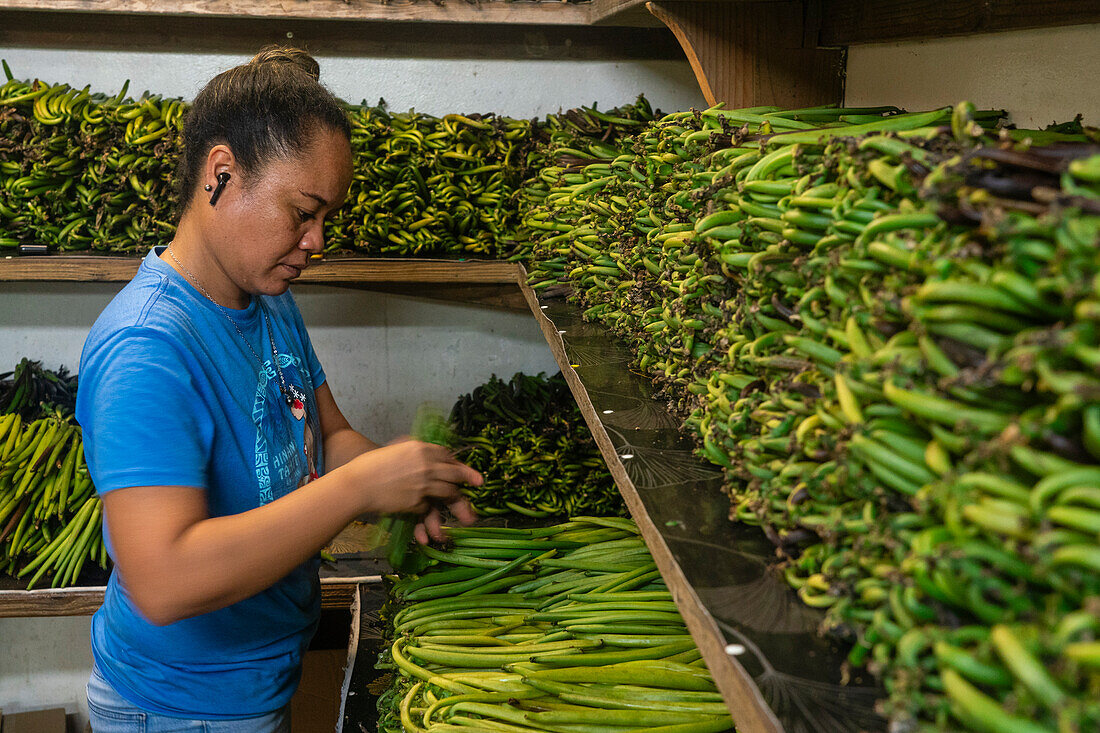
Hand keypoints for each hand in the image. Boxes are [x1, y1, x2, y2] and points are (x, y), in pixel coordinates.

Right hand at [349, 439, 480, 537]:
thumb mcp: (396, 449)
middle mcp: (426, 465)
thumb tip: (431, 450)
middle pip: (455, 473)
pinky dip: (428, 512)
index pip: (447, 455)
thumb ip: (415, 449)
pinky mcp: (417, 502)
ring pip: (449, 492)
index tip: (467, 467)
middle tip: (479, 482)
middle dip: (469, 478)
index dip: (458, 463)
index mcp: (421, 449)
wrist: (358, 484)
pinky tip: (423, 514)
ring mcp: (423, 485)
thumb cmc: (372, 465)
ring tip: (466, 509)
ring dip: (455, 499)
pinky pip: (429, 508)